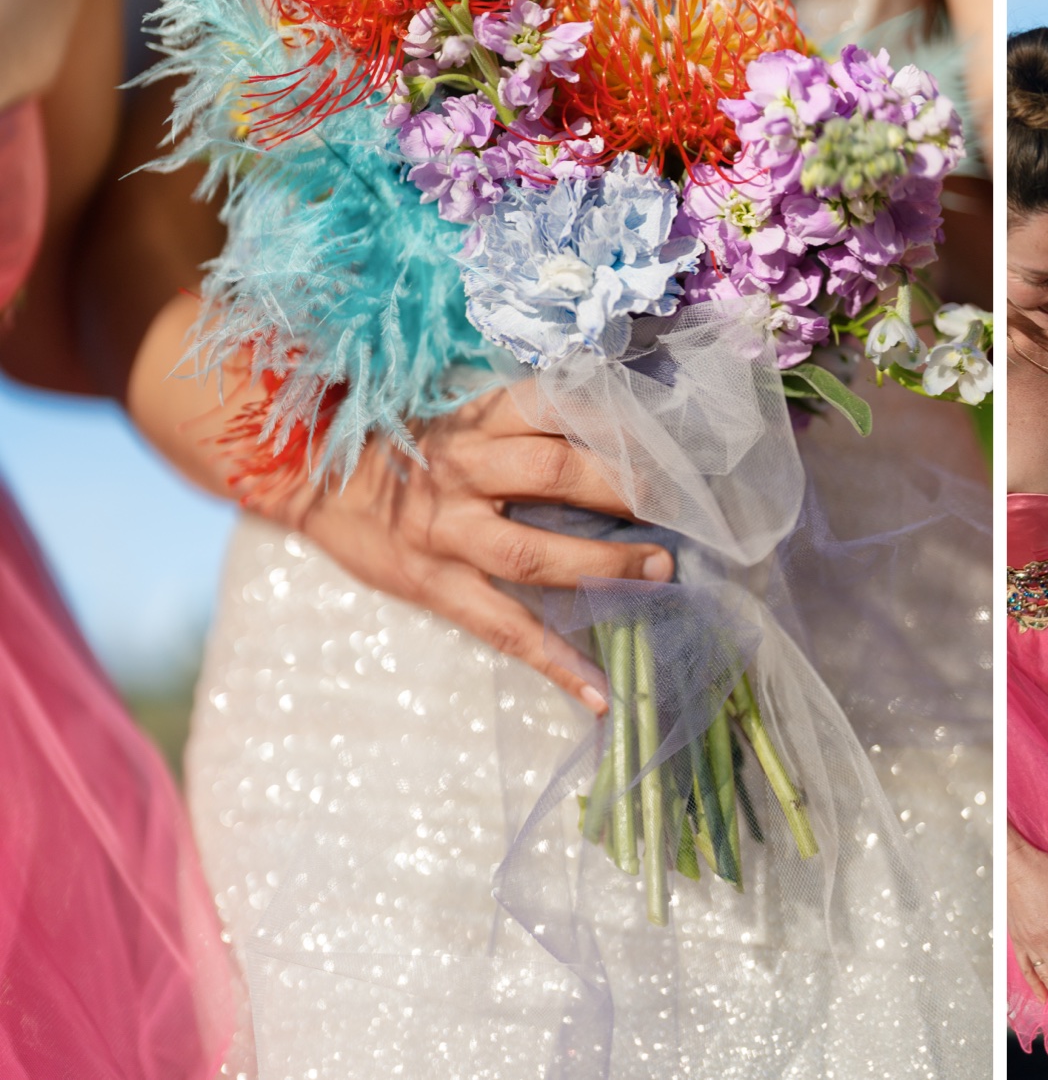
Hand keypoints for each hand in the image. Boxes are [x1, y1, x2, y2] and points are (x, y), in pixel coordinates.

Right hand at [261, 382, 675, 711]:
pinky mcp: (435, 586)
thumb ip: (524, 418)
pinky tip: (599, 693)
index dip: (618, 423)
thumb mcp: (460, 412)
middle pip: (558, 474)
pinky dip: (555, 663)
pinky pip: (503, 628)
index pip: (558, 408)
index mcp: (477, 420)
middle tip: (684, 504)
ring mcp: (448, 533)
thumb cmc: (404, 443)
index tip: (669, 439)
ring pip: (535, 554)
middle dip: (628, 490)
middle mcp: (465, 472)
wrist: (310, 477)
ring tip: (662, 574)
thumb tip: (614, 422)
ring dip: (606, 568)